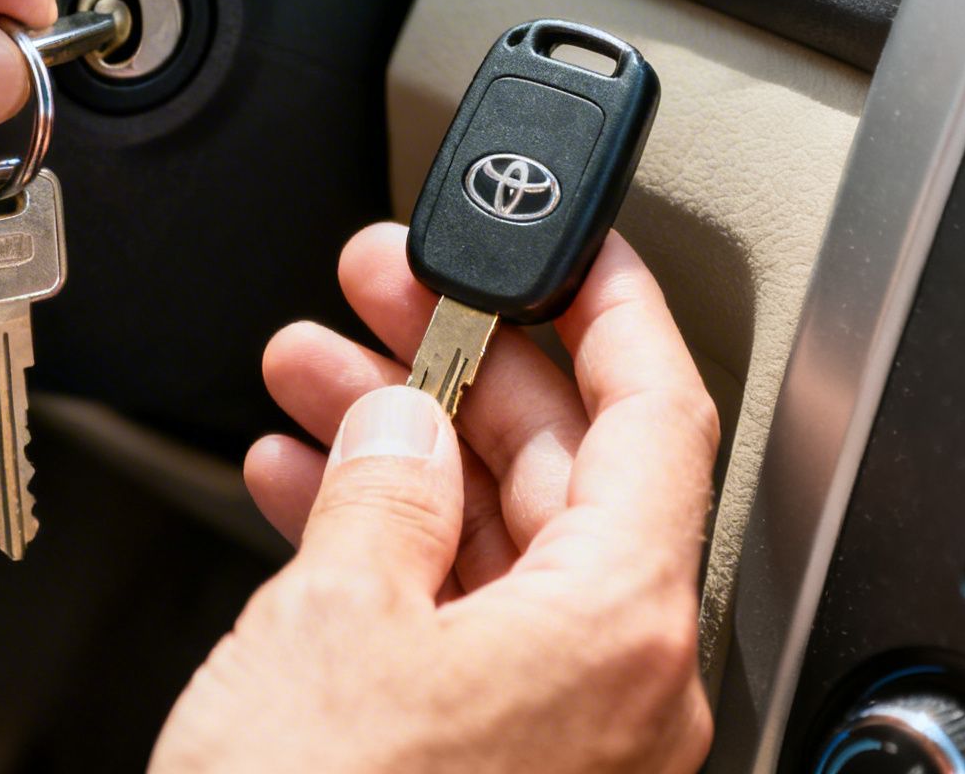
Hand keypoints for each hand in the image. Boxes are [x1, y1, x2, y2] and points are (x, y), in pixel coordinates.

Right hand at [152, 226, 718, 772]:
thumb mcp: (334, 628)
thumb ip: (383, 496)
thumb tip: (400, 423)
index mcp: (620, 631)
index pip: (657, 415)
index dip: (609, 306)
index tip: (568, 243)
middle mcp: (622, 689)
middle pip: (566, 469)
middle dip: (455, 366)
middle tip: (378, 293)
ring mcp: (564, 736)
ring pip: (503, 544)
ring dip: (402, 450)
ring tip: (308, 377)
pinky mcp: (498, 769)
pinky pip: (465, 627)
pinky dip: (391, 555)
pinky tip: (307, 492)